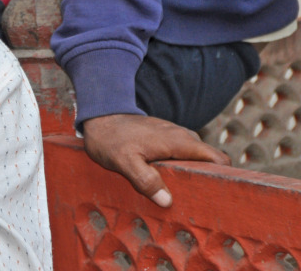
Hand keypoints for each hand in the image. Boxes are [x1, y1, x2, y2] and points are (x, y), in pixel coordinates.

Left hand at [82, 113, 229, 207]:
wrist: (98, 117)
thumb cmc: (111, 139)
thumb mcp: (124, 162)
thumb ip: (145, 180)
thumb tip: (167, 201)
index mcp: (180, 142)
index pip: (218, 159)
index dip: (225, 177)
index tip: (219, 197)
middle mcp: (183, 136)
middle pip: (210, 162)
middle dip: (208, 180)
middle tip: (199, 204)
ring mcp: (174, 136)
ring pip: (195, 159)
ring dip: (192, 176)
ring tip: (184, 198)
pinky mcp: (165, 138)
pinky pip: (182, 155)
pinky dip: (180, 169)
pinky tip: (169, 184)